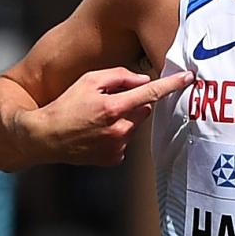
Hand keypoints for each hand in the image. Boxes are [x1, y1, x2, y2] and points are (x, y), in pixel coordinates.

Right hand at [30, 68, 189, 165]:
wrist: (46, 138)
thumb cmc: (65, 106)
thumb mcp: (88, 81)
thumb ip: (119, 77)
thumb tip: (143, 80)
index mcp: (113, 108)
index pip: (150, 93)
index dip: (171, 85)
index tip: (188, 78)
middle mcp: (119, 130)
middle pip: (144, 110)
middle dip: (134, 103)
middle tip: (109, 102)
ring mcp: (118, 147)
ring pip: (135, 126)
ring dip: (125, 120)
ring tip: (98, 120)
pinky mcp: (114, 158)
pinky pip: (126, 141)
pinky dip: (117, 135)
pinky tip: (97, 134)